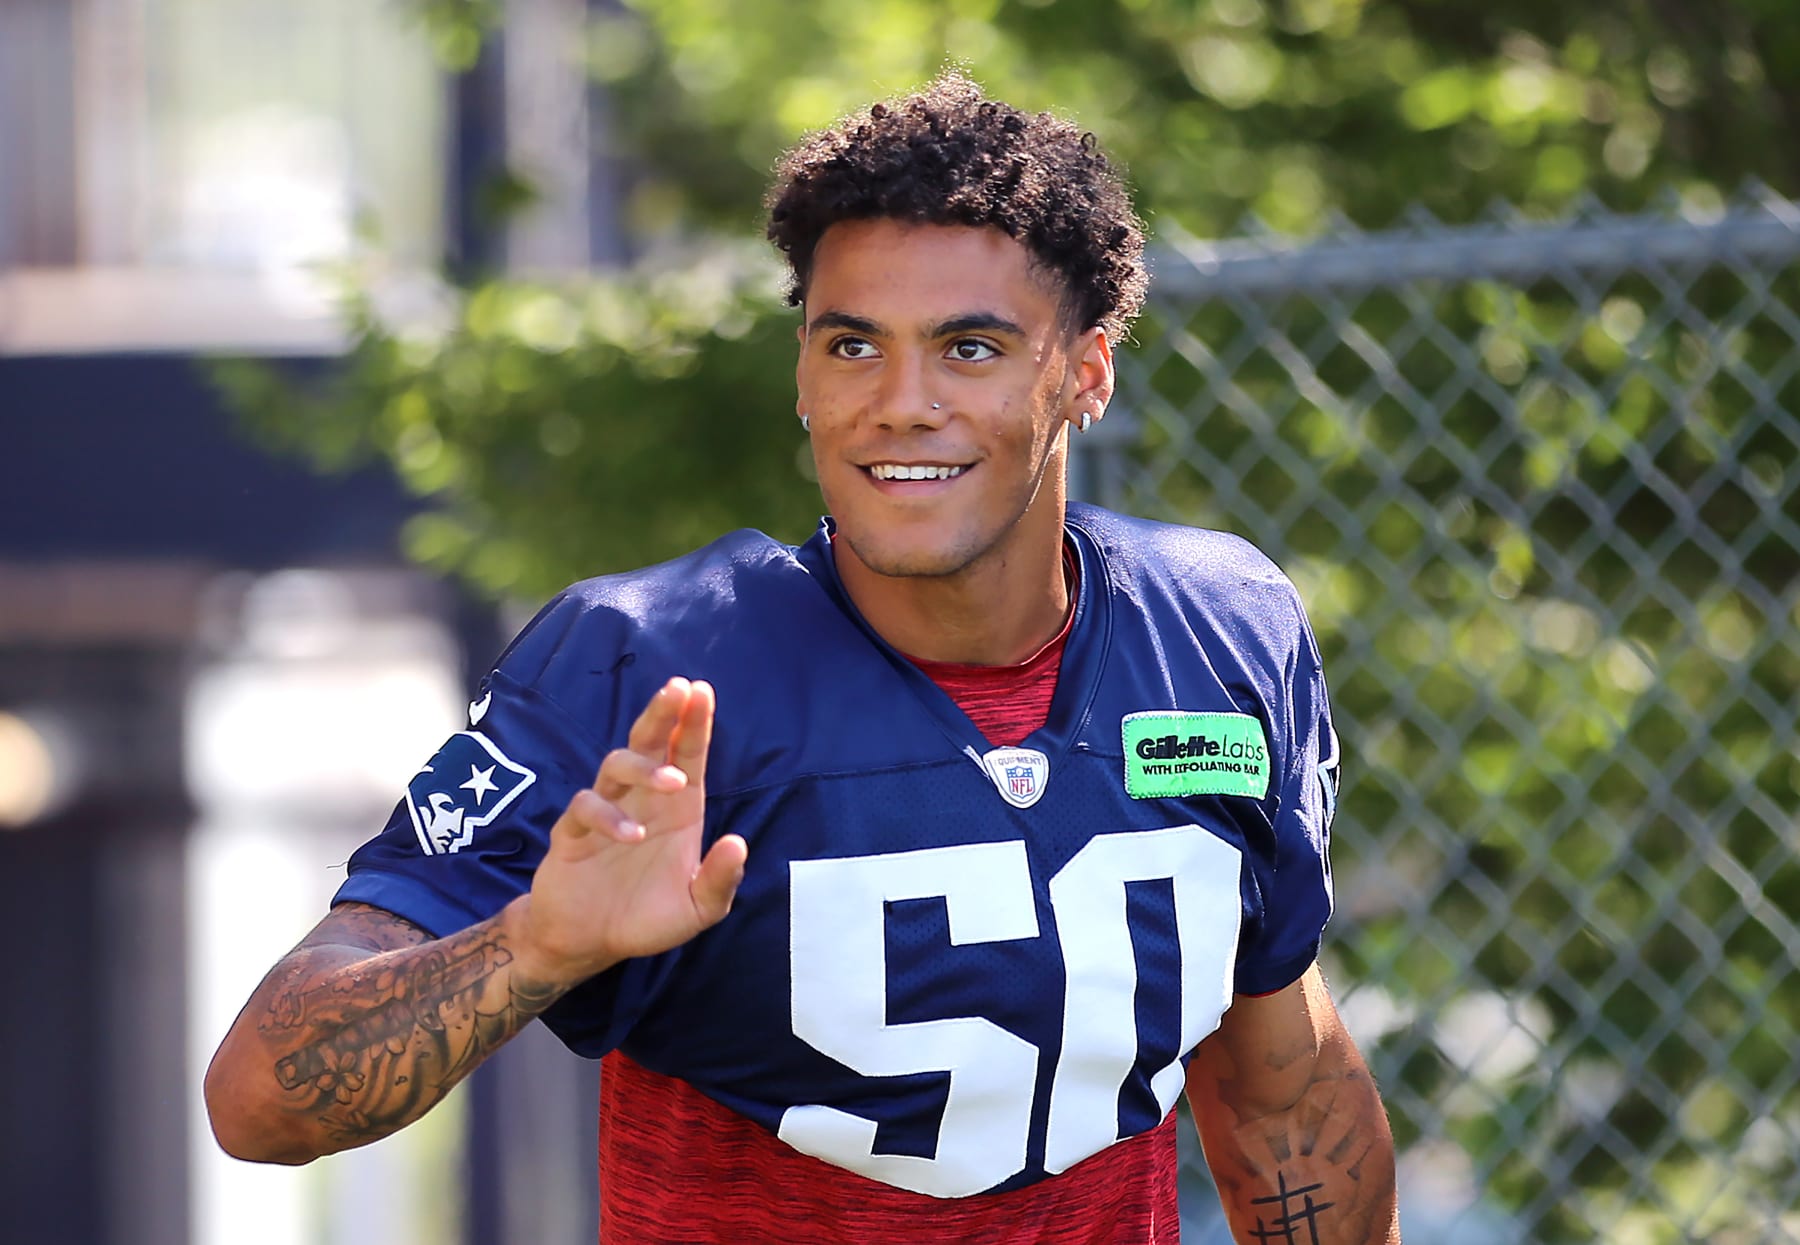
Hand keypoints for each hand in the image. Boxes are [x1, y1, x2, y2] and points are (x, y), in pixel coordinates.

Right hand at [515, 677, 746, 984]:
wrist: (587, 943)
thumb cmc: (646, 918)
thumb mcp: (696, 910)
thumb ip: (720, 881)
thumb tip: (738, 843)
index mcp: (676, 809)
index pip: (686, 755)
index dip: (693, 723)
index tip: (701, 690)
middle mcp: (641, 801)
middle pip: (648, 743)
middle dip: (663, 715)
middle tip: (678, 689)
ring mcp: (605, 812)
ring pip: (616, 766)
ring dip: (645, 767)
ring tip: (673, 781)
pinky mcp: (572, 833)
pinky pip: (586, 808)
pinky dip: (609, 818)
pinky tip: (633, 836)